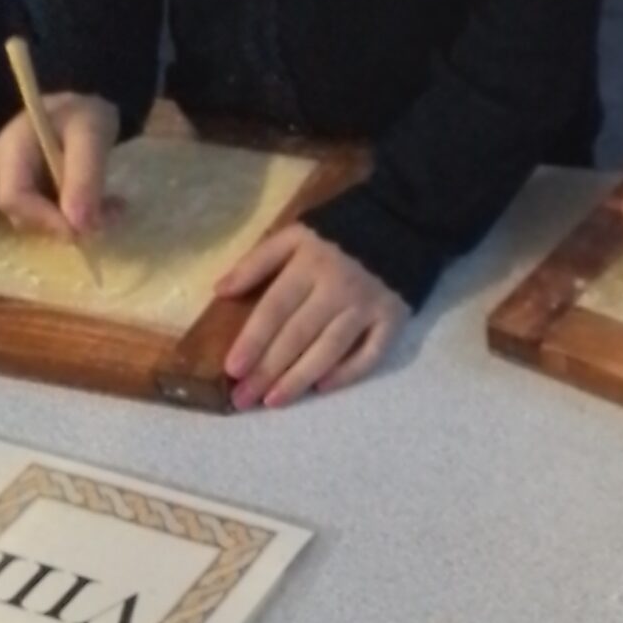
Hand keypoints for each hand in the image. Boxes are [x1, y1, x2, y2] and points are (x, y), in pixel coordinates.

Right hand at [0, 92, 119, 239]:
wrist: (84, 107)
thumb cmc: (84, 112)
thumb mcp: (92, 133)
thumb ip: (85, 177)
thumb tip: (79, 227)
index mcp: (11, 148)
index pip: (12, 197)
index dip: (44, 220)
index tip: (84, 229)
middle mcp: (4, 168)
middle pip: (24, 214)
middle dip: (67, 222)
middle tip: (111, 216)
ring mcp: (15, 180)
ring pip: (40, 218)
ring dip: (78, 220)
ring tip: (115, 207)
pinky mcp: (32, 190)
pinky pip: (50, 213)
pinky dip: (79, 214)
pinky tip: (106, 205)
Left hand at [217, 221, 408, 408]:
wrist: (402, 221)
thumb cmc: (339, 232)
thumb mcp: (295, 235)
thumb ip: (257, 260)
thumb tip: (220, 291)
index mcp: (310, 265)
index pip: (275, 309)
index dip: (253, 340)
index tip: (232, 369)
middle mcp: (338, 289)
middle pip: (298, 335)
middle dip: (268, 370)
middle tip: (243, 399)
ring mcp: (368, 306)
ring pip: (330, 349)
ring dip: (300, 378)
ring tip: (274, 401)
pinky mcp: (394, 318)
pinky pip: (370, 354)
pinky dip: (348, 373)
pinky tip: (322, 388)